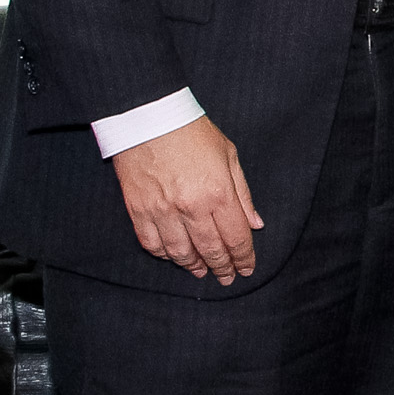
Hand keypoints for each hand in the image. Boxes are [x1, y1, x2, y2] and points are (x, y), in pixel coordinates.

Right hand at [111, 115, 264, 284]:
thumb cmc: (192, 132)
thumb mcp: (228, 155)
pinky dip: (164, 255)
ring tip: (202, 271)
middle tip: (226, 277)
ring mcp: (162, 211)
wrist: (148, 116)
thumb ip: (243, 193)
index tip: (246, 268)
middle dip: (222, 267)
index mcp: (218, 193)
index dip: (243, 258)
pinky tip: (174, 257)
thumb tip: (255, 224)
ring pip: (180, 252)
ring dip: (193, 266)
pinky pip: (152, 243)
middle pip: (210, 250)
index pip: (236, 237)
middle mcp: (191, 207)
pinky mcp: (138, 210)